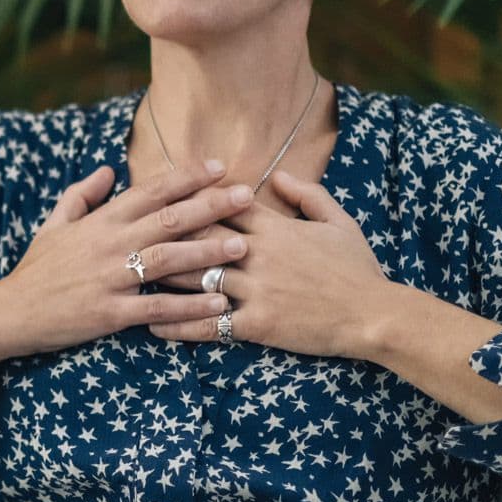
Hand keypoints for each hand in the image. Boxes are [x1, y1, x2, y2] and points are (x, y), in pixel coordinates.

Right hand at [0, 159, 254, 358]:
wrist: (8, 312)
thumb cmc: (34, 270)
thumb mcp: (52, 225)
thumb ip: (80, 196)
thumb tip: (104, 170)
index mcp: (99, 222)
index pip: (148, 191)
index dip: (185, 177)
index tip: (219, 166)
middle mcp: (108, 245)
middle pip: (167, 219)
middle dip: (210, 206)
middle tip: (247, 196)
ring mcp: (109, 279)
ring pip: (166, 260)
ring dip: (207, 251)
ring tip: (243, 245)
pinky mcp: (109, 313)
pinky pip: (156, 309)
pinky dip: (188, 306)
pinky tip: (217, 303)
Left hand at [149, 169, 392, 358]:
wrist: (375, 314)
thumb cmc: (357, 267)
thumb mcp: (338, 222)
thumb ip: (308, 195)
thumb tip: (277, 176)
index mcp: (275, 228)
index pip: (222, 204)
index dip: (188, 197)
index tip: (157, 195)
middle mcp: (259, 255)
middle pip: (198, 236)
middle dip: (161, 234)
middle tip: (126, 233)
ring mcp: (257, 290)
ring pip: (197, 278)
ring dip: (160, 277)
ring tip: (127, 277)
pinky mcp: (258, 324)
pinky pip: (210, 324)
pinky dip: (179, 325)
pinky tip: (153, 325)